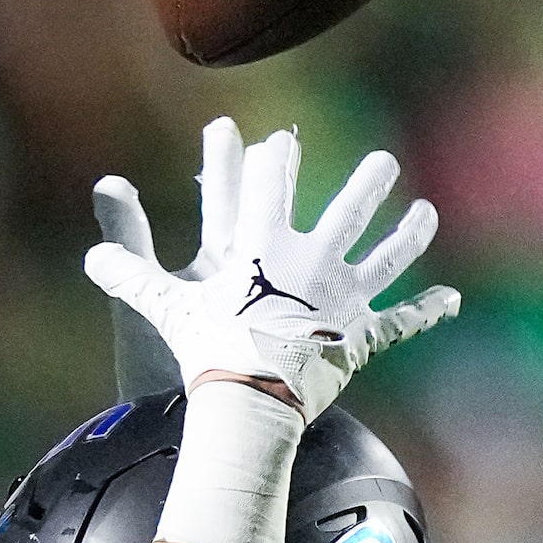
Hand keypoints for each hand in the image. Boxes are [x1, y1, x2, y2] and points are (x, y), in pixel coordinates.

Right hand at [86, 122, 457, 420]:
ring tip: (427, 214)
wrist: (249, 401)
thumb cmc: (205, 350)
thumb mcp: (163, 308)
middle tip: (384, 161)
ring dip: (410, 234)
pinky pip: (400, 324)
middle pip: (350, 210)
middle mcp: (314, 260)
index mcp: (265, 246)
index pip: (270, 188)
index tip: (282, 140)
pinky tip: (451, 301)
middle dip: (368, 181)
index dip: (274, 161)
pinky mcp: (362, 337)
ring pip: (387, 256)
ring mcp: (345, 297)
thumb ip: (130, 276)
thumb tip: (91, 258)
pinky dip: (427, 313)